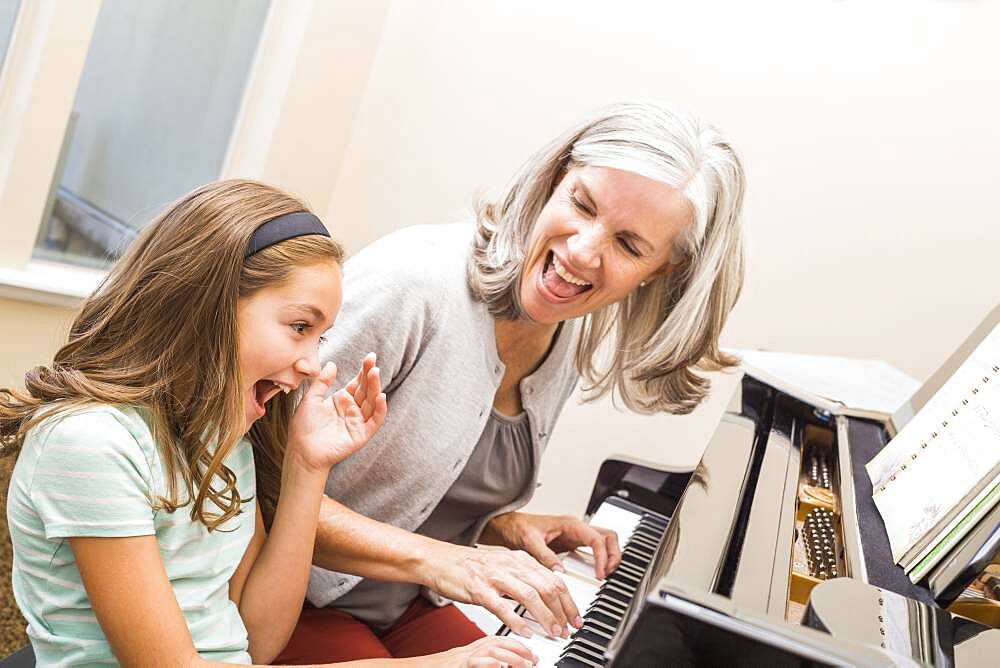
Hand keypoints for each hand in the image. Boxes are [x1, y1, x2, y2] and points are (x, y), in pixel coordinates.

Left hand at [286, 356, 386, 471]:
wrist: (302, 451)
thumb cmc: (304, 428)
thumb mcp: (311, 400)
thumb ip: (322, 382)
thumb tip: (332, 364)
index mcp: (342, 401)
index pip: (357, 383)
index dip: (364, 370)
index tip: (369, 357)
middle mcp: (353, 410)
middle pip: (366, 390)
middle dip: (370, 375)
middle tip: (372, 361)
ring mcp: (358, 422)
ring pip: (372, 402)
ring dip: (375, 387)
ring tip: (375, 372)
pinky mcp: (361, 434)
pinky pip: (375, 421)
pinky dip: (380, 409)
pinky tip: (380, 396)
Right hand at [424, 636, 536, 667]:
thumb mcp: (468, 664)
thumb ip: (484, 663)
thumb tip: (504, 666)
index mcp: (473, 649)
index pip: (498, 640)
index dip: (518, 646)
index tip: (532, 654)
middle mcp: (468, 650)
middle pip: (498, 641)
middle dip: (519, 649)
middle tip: (533, 659)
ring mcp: (462, 657)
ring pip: (490, 649)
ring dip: (511, 656)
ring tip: (525, 663)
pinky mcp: (457, 665)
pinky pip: (475, 662)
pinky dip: (490, 663)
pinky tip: (500, 665)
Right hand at [427, 544, 581, 639]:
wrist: (439, 559)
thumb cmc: (470, 566)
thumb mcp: (503, 566)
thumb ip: (524, 577)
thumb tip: (546, 593)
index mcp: (519, 559)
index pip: (553, 578)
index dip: (568, 601)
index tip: (574, 617)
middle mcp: (510, 564)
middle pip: (546, 586)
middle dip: (562, 611)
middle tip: (567, 629)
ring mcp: (494, 576)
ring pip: (529, 595)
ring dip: (545, 617)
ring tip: (553, 632)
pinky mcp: (478, 589)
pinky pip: (502, 606)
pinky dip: (517, 621)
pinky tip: (526, 632)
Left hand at [481, 512, 621, 579]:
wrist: (508, 526)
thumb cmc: (518, 527)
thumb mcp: (529, 541)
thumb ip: (544, 556)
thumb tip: (560, 572)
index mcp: (569, 524)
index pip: (596, 538)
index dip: (601, 557)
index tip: (599, 574)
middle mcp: (576, 529)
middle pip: (608, 537)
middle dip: (613, 555)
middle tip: (608, 574)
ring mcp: (576, 536)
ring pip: (604, 542)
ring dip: (609, 557)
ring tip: (605, 575)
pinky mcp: (572, 545)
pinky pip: (594, 550)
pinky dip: (600, 560)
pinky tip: (595, 573)